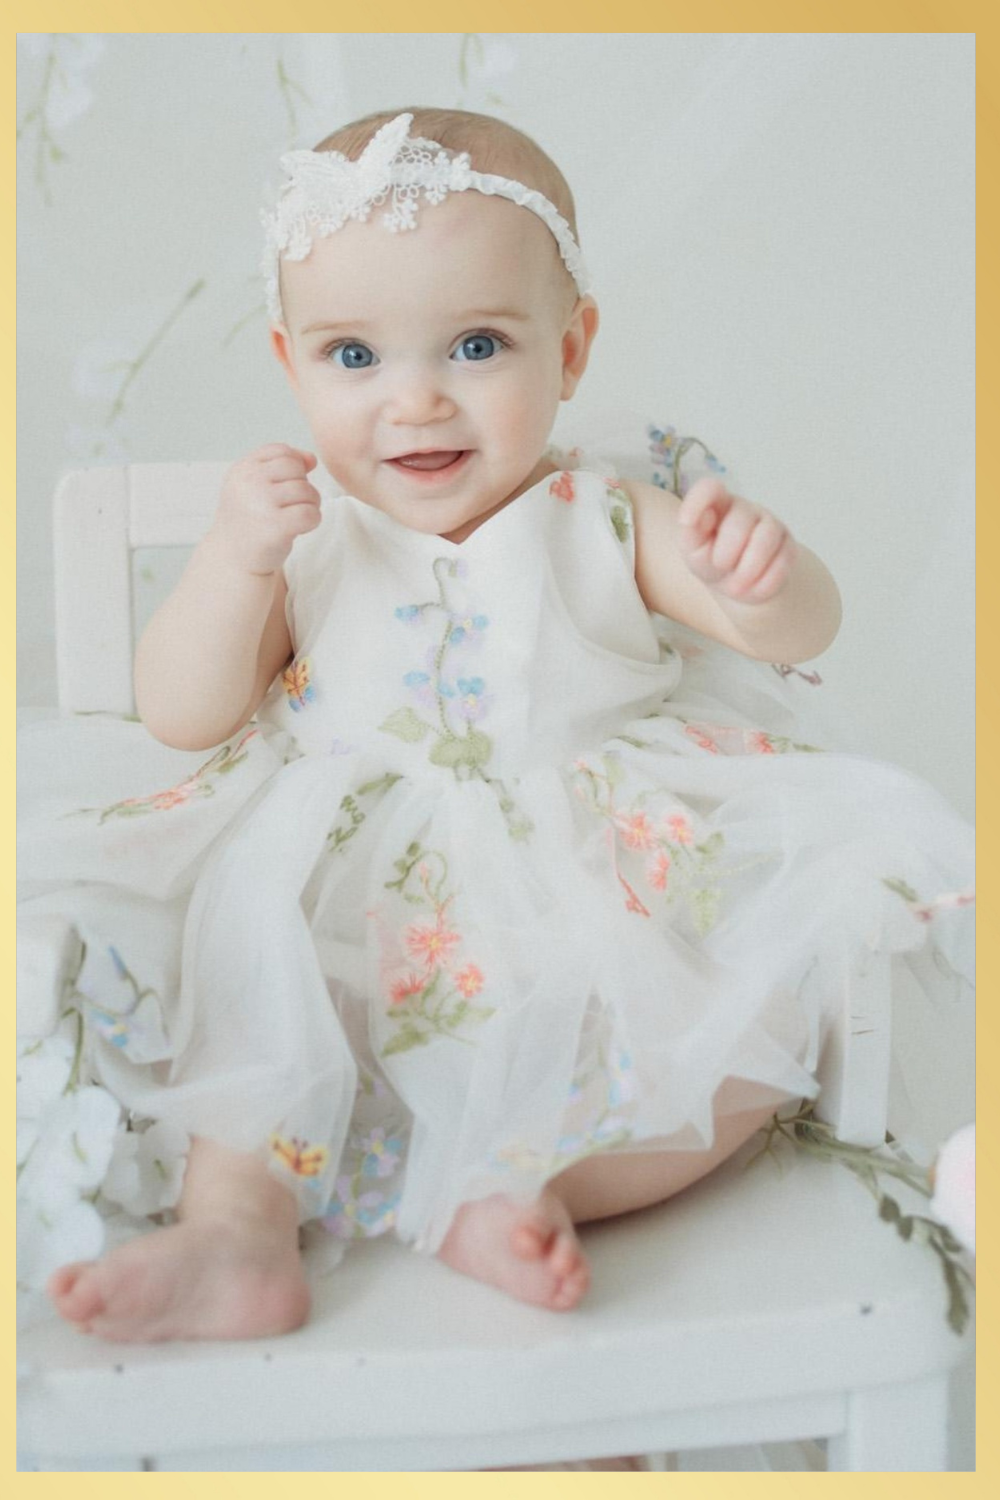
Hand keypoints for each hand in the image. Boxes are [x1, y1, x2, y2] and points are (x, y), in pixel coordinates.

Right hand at [213, 443, 321, 574]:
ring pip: (307, 491)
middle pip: (297, 470)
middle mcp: (249, 483)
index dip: (293, 469)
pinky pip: (311, 513)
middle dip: (302, 486)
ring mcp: (262, 504)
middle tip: (291, 505)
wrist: (234, 557)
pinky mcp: (277, 527)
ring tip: (294, 517)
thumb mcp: (255, 484)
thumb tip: (312, 459)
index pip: (282, 452)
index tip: (283, 488)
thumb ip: (282, 465)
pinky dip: (313, 521)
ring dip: (310, 505)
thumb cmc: (250, 518)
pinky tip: (299, 528)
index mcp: (243, 469)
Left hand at [676, 477, 797, 603]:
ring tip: (736, 588)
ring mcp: (770, 525)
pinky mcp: (788, 546)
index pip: (710, 489)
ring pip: (766, 537)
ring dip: (749, 568)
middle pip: (739, 522)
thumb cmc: (711, 560)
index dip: (699, 500)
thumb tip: (690, 519)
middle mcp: (745, 510)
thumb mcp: (693, 551)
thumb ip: (690, 534)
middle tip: (720, 566)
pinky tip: (754, 589)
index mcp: (717, 505)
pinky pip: (783, 561)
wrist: (739, 585)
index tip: (686, 522)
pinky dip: (766, 581)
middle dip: (727, 552)